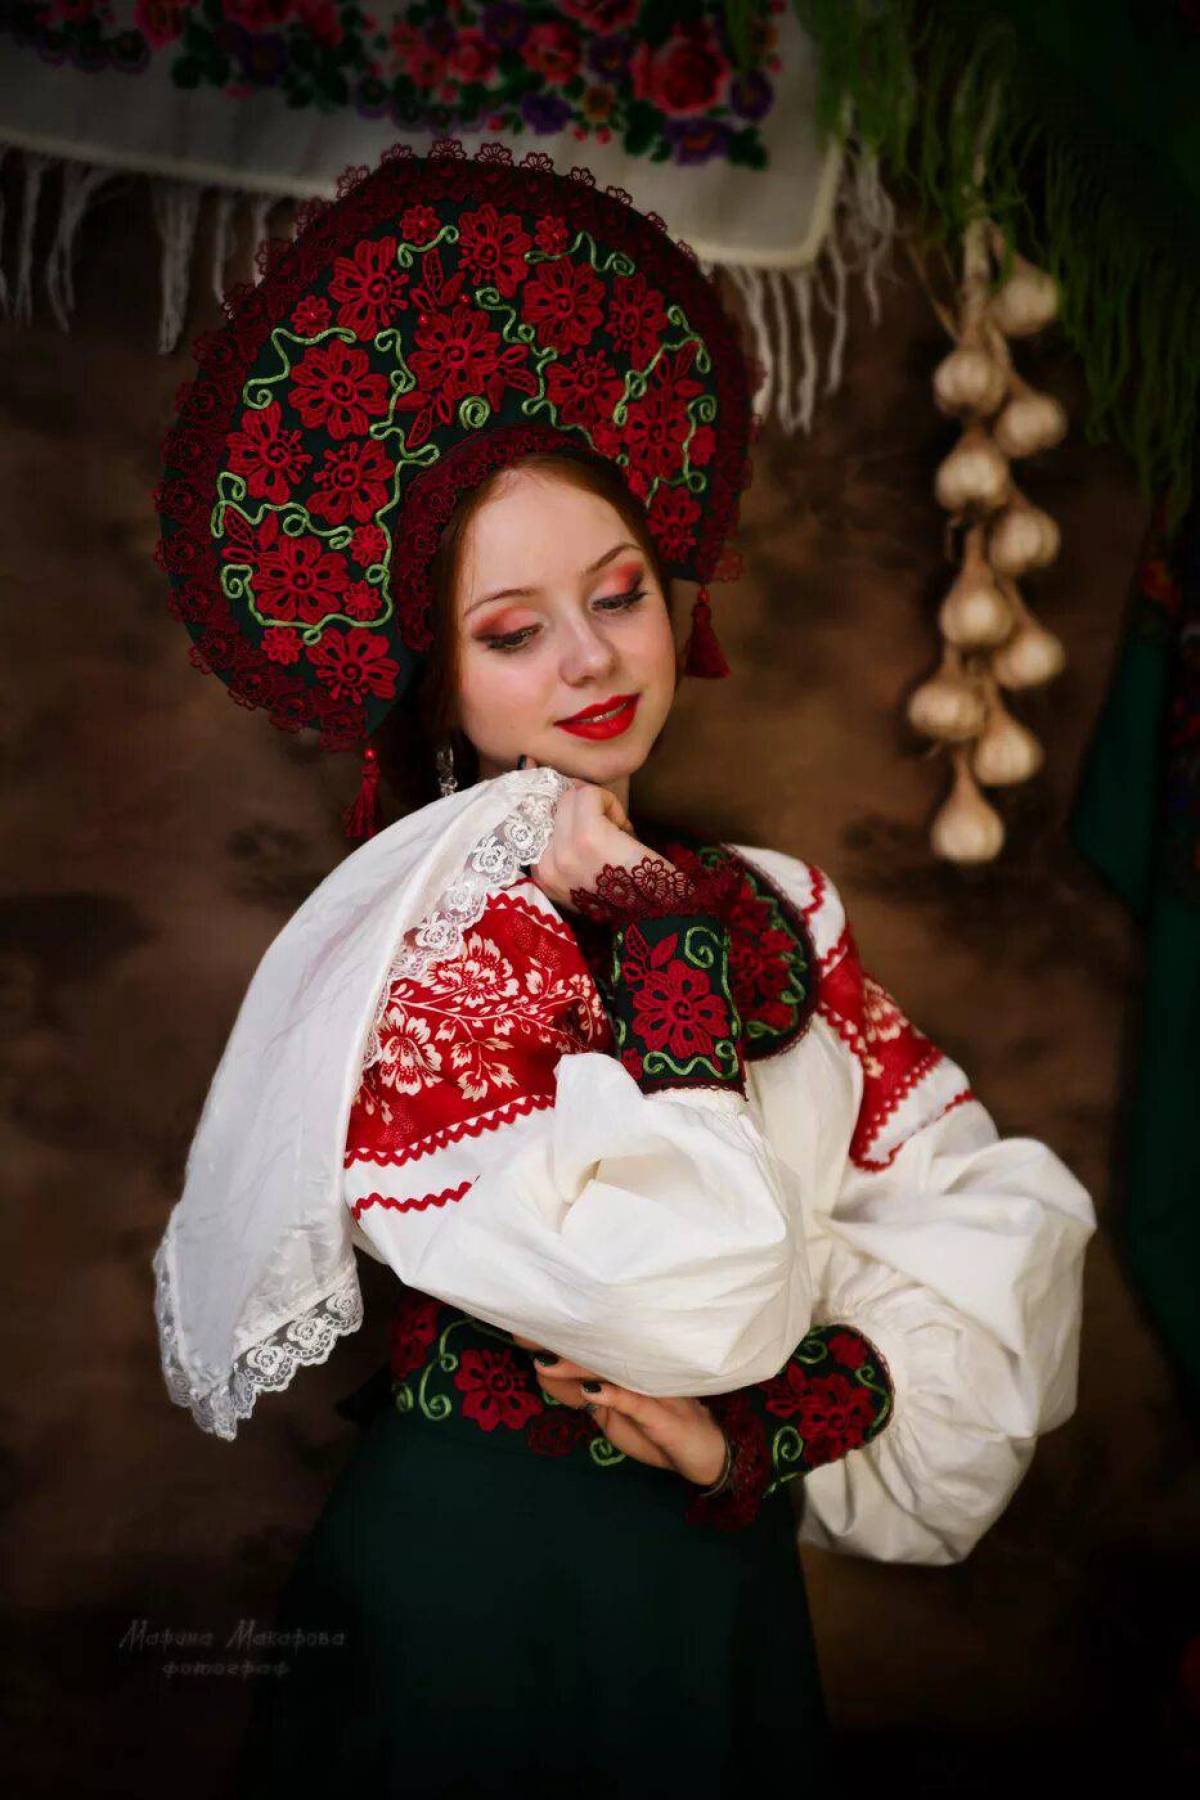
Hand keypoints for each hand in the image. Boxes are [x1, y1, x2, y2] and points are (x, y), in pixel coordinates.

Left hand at [512, 1336, 728, 1487]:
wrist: (706, 1450)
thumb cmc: (654, 1428)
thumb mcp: (607, 1417)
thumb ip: (577, 1397)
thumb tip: (542, 1371)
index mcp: (617, 1369)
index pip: (581, 1352)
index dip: (551, 1341)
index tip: (519, 1328)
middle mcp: (632, 1371)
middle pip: (592, 1353)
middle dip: (557, 1343)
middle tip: (523, 1333)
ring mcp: (648, 1389)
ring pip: (610, 1370)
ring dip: (576, 1366)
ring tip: (546, 1361)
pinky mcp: (662, 1413)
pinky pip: (636, 1401)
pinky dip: (613, 1395)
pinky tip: (591, 1389)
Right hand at [517, 754, 671, 912]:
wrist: (656, 915)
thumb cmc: (625, 892)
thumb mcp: (582, 869)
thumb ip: (564, 842)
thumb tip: (553, 780)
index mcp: (542, 874)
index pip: (538, 822)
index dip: (569, 816)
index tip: (594, 830)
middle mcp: (546, 865)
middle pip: (555, 805)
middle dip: (583, 809)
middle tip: (609, 832)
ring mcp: (564, 851)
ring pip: (571, 796)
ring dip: (597, 807)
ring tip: (615, 832)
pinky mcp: (588, 836)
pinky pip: (590, 795)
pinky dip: (610, 803)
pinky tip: (624, 828)